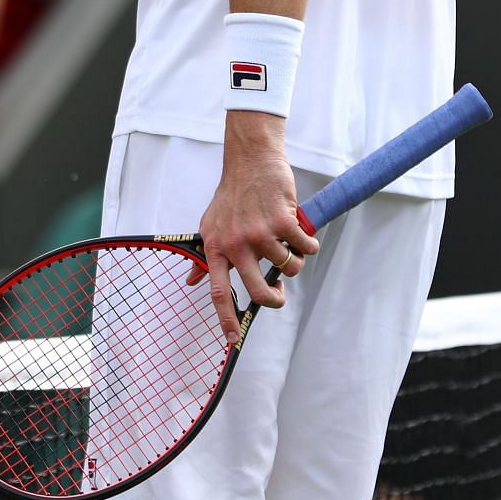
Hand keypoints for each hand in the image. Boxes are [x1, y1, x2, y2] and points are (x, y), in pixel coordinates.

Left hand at [190, 113, 319, 343]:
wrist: (250, 159)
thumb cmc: (232, 194)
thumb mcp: (210, 224)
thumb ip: (205, 255)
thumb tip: (191, 280)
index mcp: (216, 248)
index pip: (219, 292)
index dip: (227, 319)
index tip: (233, 340)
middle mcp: (236, 244)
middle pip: (259, 291)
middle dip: (275, 300)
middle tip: (279, 294)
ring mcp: (259, 233)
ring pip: (288, 268)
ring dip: (294, 260)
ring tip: (289, 244)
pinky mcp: (282, 221)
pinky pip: (304, 247)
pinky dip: (309, 244)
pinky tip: (303, 234)